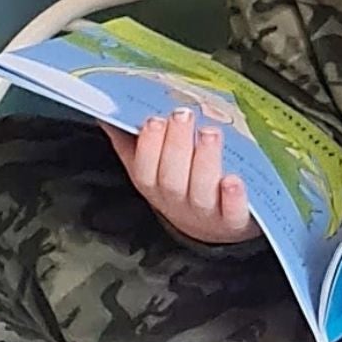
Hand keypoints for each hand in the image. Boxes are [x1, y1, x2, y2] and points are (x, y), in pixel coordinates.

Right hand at [108, 113, 253, 249]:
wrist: (219, 226)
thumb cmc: (185, 188)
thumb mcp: (154, 168)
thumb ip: (131, 142)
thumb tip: (107, 114)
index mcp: (156, 186)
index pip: (144, 171)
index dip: (147, 146)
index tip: (153, 119)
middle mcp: (178, 202)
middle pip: (171, 179)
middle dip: (175, 145)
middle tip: (183, 115)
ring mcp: (206, 213)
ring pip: (200, 191)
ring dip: (204, 160)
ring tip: (210, 133)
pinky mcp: (234, 221)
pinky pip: (231, 213)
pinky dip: (232, 197)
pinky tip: (233, 179)